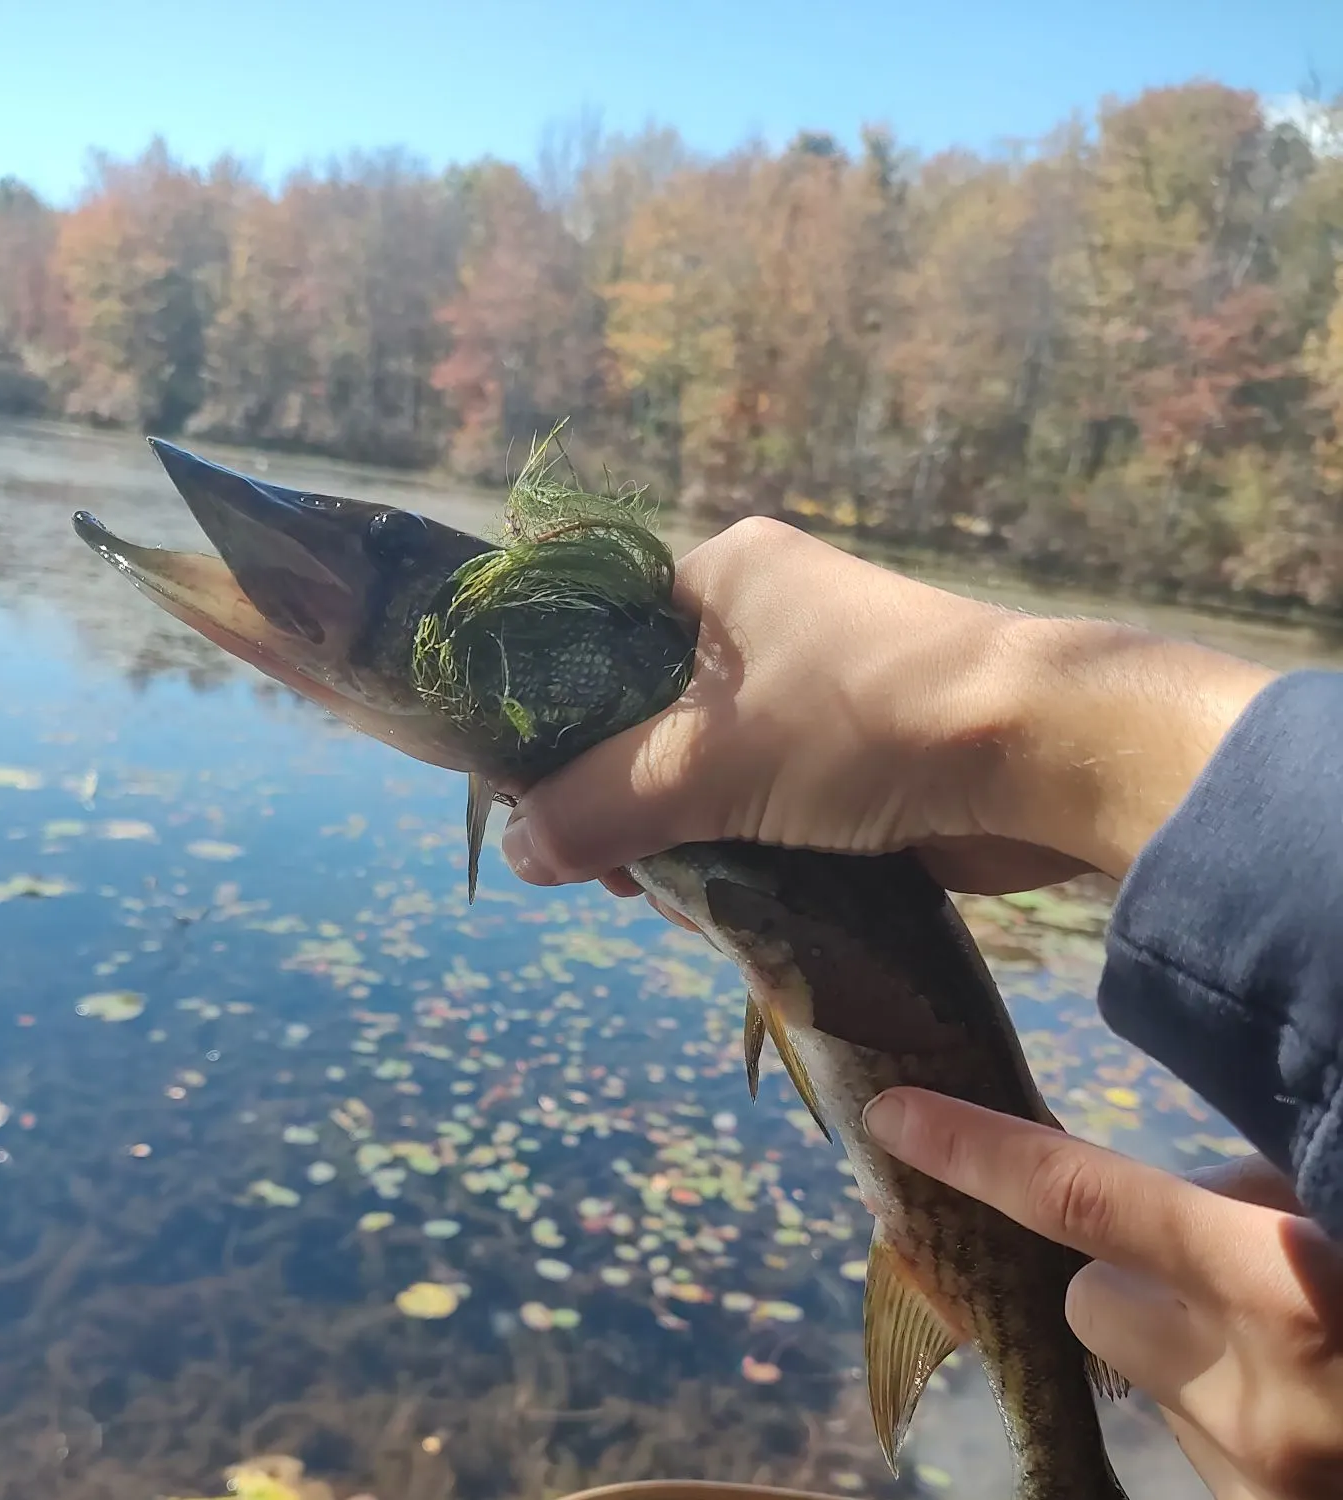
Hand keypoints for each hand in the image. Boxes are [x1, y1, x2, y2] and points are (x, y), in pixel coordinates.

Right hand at [499, 517, 1273, 896]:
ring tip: (660, 896)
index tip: (534, 797)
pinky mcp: (851, 754)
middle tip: (601, 868)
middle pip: (646, 714)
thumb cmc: (868, 721)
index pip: (599, 637)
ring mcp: (813, 688)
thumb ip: (602, 803)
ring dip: (678, 834)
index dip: (556, 718)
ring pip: (703, 768)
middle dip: (620, 797)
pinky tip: (715, 900)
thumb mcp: (712, 762)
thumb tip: (519, 852)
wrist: (1047, 759)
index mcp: (723, 574)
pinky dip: (734, 847)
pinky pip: (759, 801)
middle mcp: (763, 620)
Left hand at [861, 1088, 1342, 1499]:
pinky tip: (1305, 1404)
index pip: (1083, 1197)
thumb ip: (1264, 1207)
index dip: (976, 1149)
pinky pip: (1192, 1433)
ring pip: (1136, 1367)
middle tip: (1225, 1267)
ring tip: (1287, 1346)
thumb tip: (1177, 1195)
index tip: (894, 1114)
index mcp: (1289, 1286)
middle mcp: (1255, 1385)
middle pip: (1091, 1297)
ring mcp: (1252, 1468)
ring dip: (1178, 1341)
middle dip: (1131, 1269)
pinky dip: (1222, 1402)